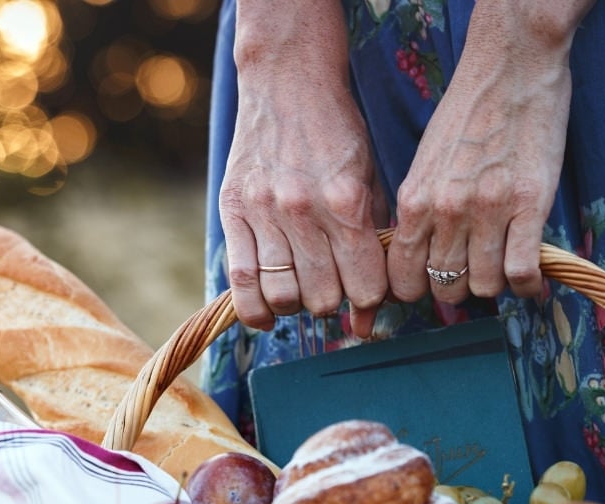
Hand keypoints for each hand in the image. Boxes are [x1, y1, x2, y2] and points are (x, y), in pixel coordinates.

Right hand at [219, 0, 388, 336]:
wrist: (286, 82)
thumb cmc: (337, 136)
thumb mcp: (369, 182)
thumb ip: (372, 247)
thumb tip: (369, 319)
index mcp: (346, 200)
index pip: (365, 286)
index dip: (370, 298)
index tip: (366, 290)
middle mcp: (304, 209)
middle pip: (323, 297)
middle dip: (334, 302)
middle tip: (333, 286)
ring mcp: (264, 210)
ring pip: (283, 295)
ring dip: (297, 303)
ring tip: (302, 289)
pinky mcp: (232, 210)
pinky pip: (241, 281)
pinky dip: (255, 310)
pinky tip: (266, 314)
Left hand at [389, 0, 594, 303]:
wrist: (510, 68)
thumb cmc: (466, 114)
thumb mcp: (424, 164)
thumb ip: (419, 210)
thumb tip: (417, 254)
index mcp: (413, 201)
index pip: (401, 276)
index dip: (414, 291)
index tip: (428, 287)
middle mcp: (445, 212)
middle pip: (442, 287)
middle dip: (456, 289)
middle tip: (471, 275)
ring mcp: (487, 210)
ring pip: (483, 285)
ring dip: (494, 284)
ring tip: (502, 268)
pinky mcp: (529, 205)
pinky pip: (521, 271)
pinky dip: (527, 286)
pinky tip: (531, 282)